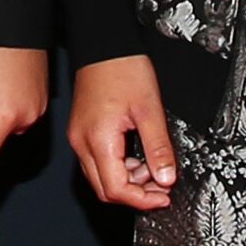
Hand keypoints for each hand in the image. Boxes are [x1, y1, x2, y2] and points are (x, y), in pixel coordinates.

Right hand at [68, 53, 178, 212]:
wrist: (104, 45)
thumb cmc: (123, 68)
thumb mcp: (150, 109)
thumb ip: (158, 148)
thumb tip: (166, 178)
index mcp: (98, 139)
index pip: (116, 189)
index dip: (142, 200)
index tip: (163, 197)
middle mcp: (82, 143)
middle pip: (105, 190)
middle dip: (135, 194)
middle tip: (161, 188)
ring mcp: (79, 138)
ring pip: (101, 179)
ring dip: (128, 182)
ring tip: (153, 169)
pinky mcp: (82, 132)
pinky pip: (99, 162)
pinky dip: (119, 168)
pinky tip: (138, 158)